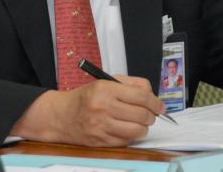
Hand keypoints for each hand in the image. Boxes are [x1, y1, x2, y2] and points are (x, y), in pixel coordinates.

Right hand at [10, 75, 164, 145]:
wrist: (62, 116)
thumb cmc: (86, 97)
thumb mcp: (106, 82)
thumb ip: (131, 84)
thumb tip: (152, 95)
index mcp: (105, 89)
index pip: (141, 96)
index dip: (155, 102)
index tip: (160, 106)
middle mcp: (103, 107)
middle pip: (142, 114)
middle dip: (151, 115)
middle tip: (150, 114)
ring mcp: (101, 126)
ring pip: (137, 130)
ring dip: (143, 128)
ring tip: (139, 122)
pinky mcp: (100, 140)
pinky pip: (126, 140)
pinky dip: (131, 136)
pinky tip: (126, 129)